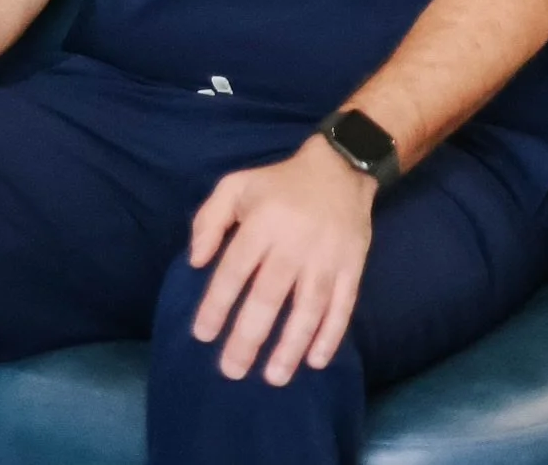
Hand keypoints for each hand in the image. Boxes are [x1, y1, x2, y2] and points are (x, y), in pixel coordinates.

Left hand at [188, 134, 377, 385]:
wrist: (340, 168)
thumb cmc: (280, 184)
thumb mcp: (236, 185)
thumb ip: (209, 219)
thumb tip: (195, 261)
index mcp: (263, 221)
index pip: (234, 270)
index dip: (217, 304)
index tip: (202, 335)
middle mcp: (294, 242)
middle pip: (268, 296)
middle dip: (248, 337)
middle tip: (231, 370)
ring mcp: (326, 256)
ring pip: (307, 307)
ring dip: (290, 346)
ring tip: (272, 378)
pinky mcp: (352, 265)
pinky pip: (343, 305)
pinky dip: (330, 335)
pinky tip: (315, 360)